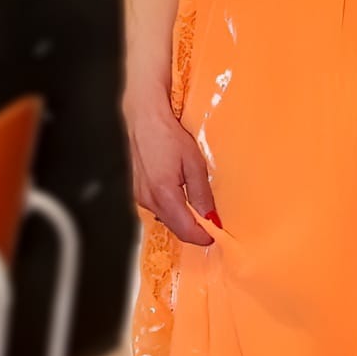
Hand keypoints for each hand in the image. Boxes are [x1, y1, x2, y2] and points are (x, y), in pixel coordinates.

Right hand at [124, 84, 214, 247]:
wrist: (144, 118)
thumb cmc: (168, 135)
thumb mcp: (194, 164)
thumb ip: (202, 195)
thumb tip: (212, 219)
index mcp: (164, 194)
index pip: (186, 230)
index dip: (203, 236)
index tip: (218, 233)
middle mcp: (148, 200)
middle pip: (176, 228)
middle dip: (195, 229)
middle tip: (214, 222)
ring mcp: (141, 197)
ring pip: (167, 219)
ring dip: (184, 219)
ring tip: (200, 207)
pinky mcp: (138, 192)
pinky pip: (159, 209)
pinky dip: (174, 210)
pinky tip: (183, 198)